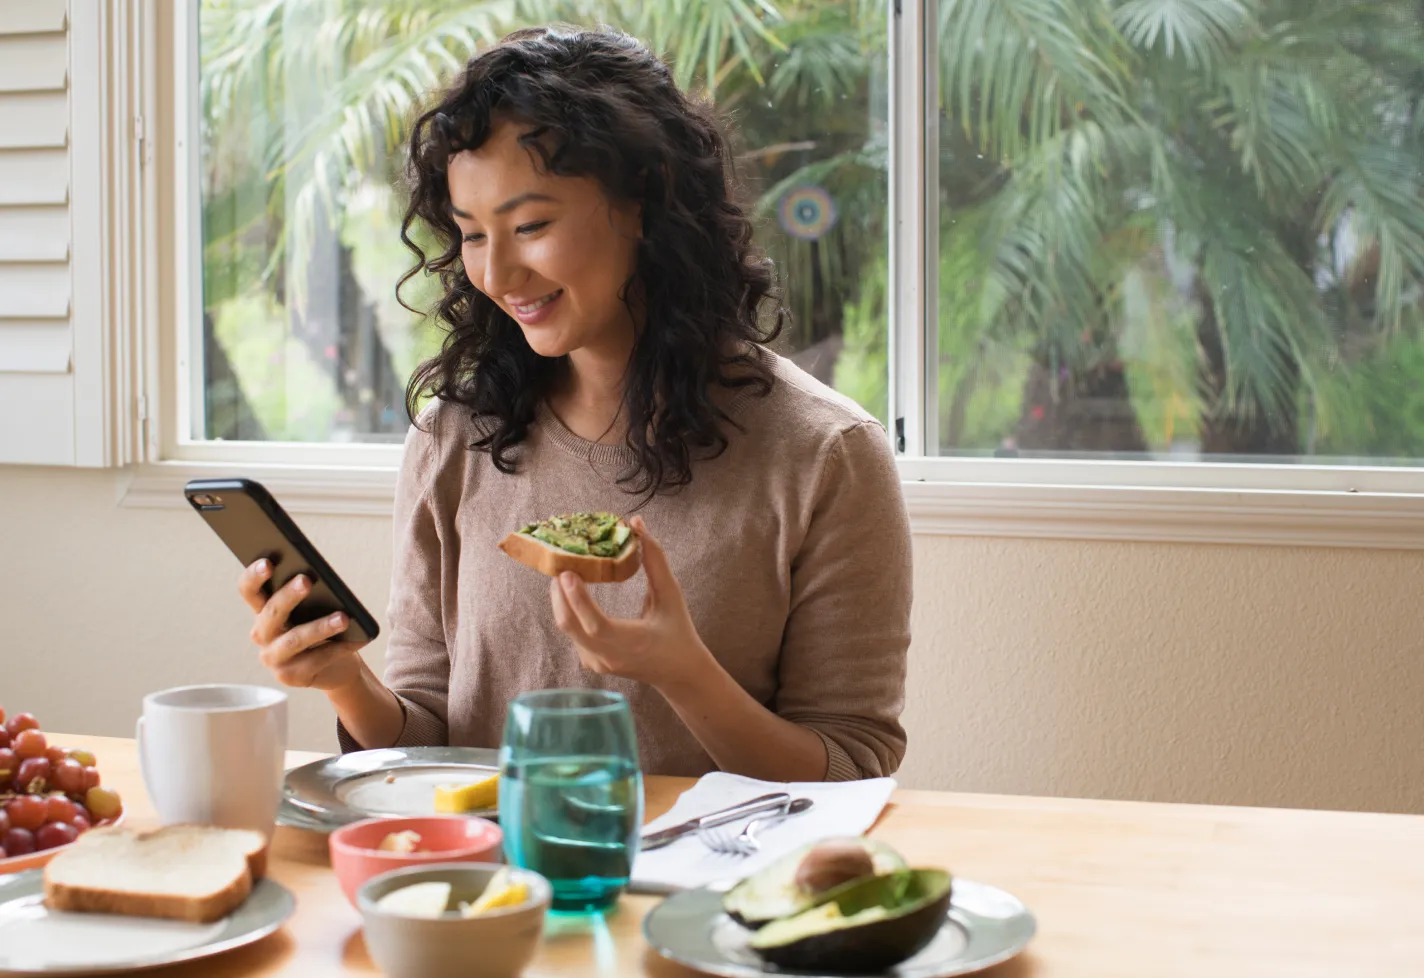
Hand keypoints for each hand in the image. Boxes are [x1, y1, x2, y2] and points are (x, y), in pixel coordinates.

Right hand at [239, 560, 369, 691]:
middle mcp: (262, 635)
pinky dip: (340, 648)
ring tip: (343, 617)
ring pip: (294, 639)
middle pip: (271, 613)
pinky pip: (317, 659)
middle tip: (307, 580)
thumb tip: (317, 578)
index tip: (267, 562)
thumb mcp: (314, 610)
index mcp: (264, 612)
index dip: (254, 577)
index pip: (249, 591)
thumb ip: (309, 596)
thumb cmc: (324, 630)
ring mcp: (274, 658)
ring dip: (320, 627)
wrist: (337, 668)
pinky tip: (359, 639)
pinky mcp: (291, 677)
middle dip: (288, 596)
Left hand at [550, 517, 715, 690]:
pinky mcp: (591, 662)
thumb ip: (654, 560)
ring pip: (567, 628)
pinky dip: (570, 611)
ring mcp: (596, 662)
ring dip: (562, 600)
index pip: (594, 623)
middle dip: (560, 593)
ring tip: (565, 573)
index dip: (578, 599)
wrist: (679, 672)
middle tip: (560, 564)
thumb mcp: (670, 594)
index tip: (566, 573)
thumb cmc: (678, 631)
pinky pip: (573, 634)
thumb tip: (637, 524)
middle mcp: (607, 657)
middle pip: (570, 625)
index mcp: (629, 643)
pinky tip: (574, 593)